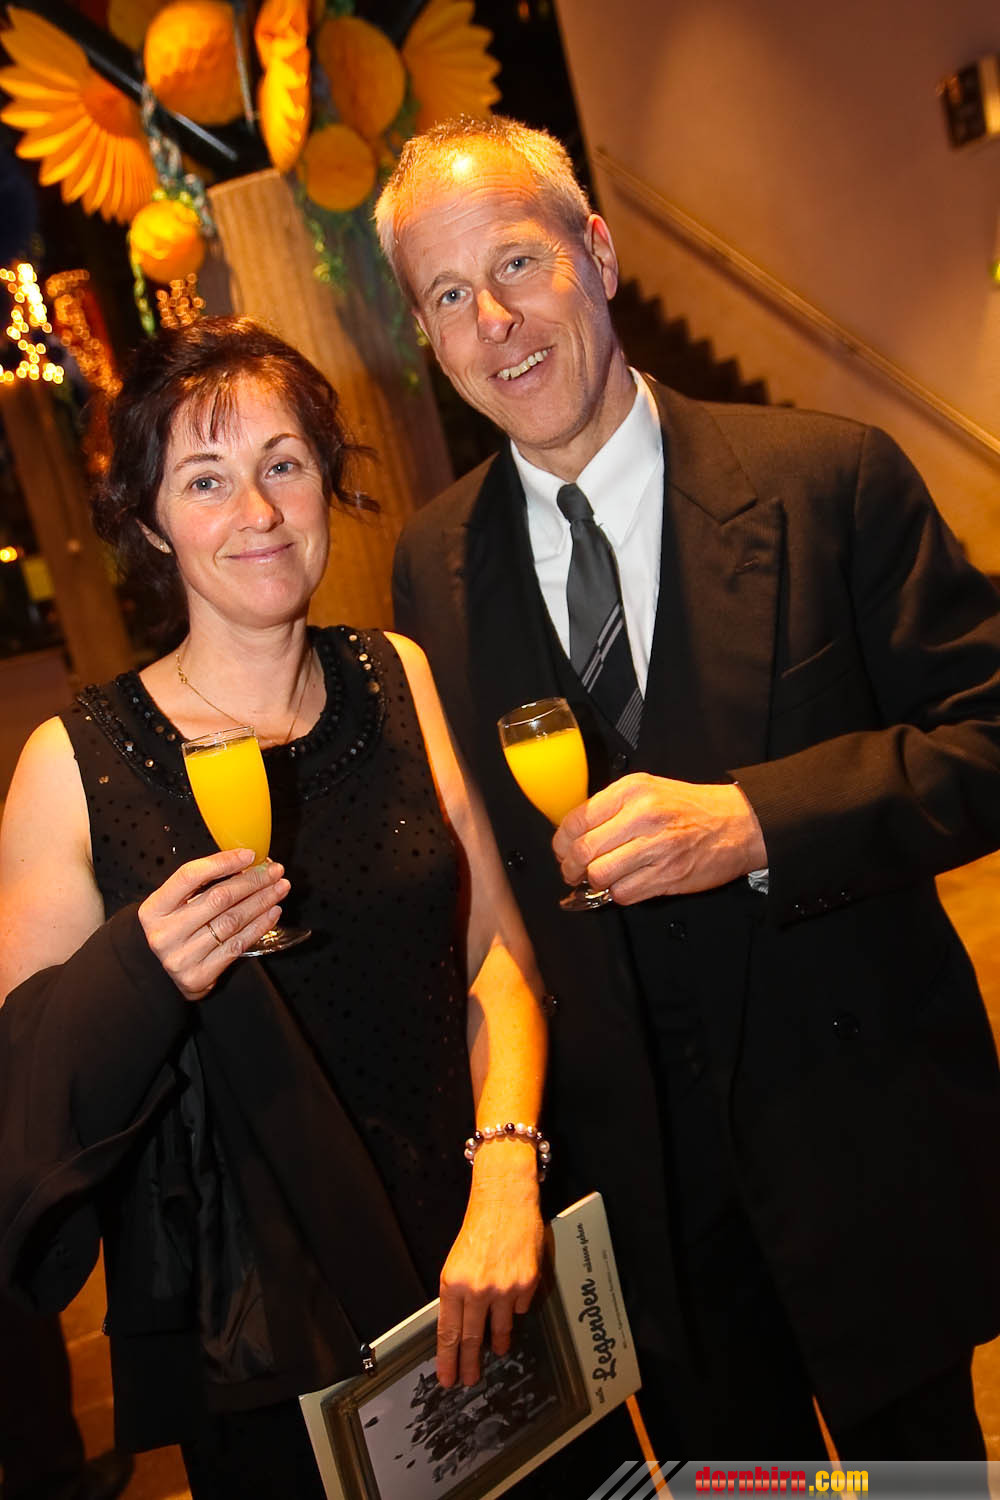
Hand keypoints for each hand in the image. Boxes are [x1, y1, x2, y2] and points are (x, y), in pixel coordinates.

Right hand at [138, 849, 289, 1000]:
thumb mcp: (178, 904)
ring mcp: (181, 956)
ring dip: (261, 902)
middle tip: (274, 872)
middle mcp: (164, 933)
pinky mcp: (198, 975)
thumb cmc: (178, 928)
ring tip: (279, 889)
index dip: (223, 862)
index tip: (250, 855)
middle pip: (217, 899)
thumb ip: (203, 884)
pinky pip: (237, 945)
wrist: (167, 973)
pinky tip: (272, 913)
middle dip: (252, 882)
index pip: (190, 876)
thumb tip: (246, 861)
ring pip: (231, 921)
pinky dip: (259, 926)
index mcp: (154, 908)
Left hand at [436, 1146, 542, 1386]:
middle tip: (469, 1379)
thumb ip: (457, 1294)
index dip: (448, 1359)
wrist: (506, 1199)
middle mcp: (477, 1289)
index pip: (448, 1332)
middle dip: (468, 1364)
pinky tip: (513, 1296)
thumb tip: (459, 1326)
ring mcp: (504, 1288)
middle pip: (471, 1338)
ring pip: (499, 1328)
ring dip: (496, 1342)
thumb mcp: (456, 1261)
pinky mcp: (527, 1283)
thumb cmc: (480, 1226)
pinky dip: (516, 1306)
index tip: (448, 1378)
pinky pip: (521, 1307)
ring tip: (496, 1349)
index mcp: (453, 1283)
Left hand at [551, 772, 766, 904]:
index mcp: (632, 791)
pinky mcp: (668, 875)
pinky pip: (624, 893)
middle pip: (583, 850)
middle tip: (572, 872)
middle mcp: (642, 815)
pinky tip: (624, 885)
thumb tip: (575, 833)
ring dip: (593, 883)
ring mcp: (656, 847)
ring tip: (598, 880)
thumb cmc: (691, 808)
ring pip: (599, 874)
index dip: (562, 841)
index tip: (562, 850)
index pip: (578, 819)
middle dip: (570, 868)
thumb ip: (612, 806)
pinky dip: (617, 894)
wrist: (738, 823)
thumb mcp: (649, 790)